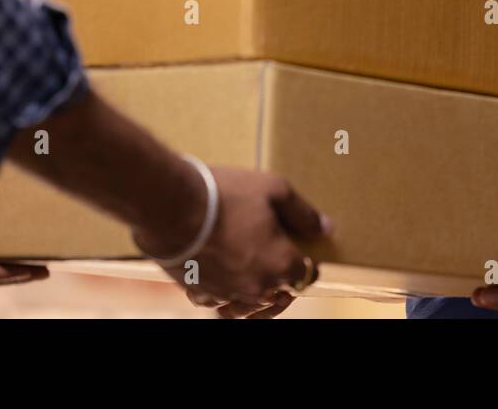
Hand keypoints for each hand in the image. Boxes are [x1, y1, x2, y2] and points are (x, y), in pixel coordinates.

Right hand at [134, 165, 331, 316]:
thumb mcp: (274, 189)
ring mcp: (227, 293)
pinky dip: (222, 298)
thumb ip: (303, 213)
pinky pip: (216, 304)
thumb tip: (326, 228)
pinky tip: (223, 285)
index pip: (307, 275)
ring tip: (257, 281)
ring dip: (256, 296)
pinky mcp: (199, 292)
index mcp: (281, 264)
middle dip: (283, 280)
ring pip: (249, 307)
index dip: (308, 263)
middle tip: (280, 261)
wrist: (171, 205)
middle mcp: (257, 287)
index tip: (303, 251)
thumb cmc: (225, 194)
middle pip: (280, 294)